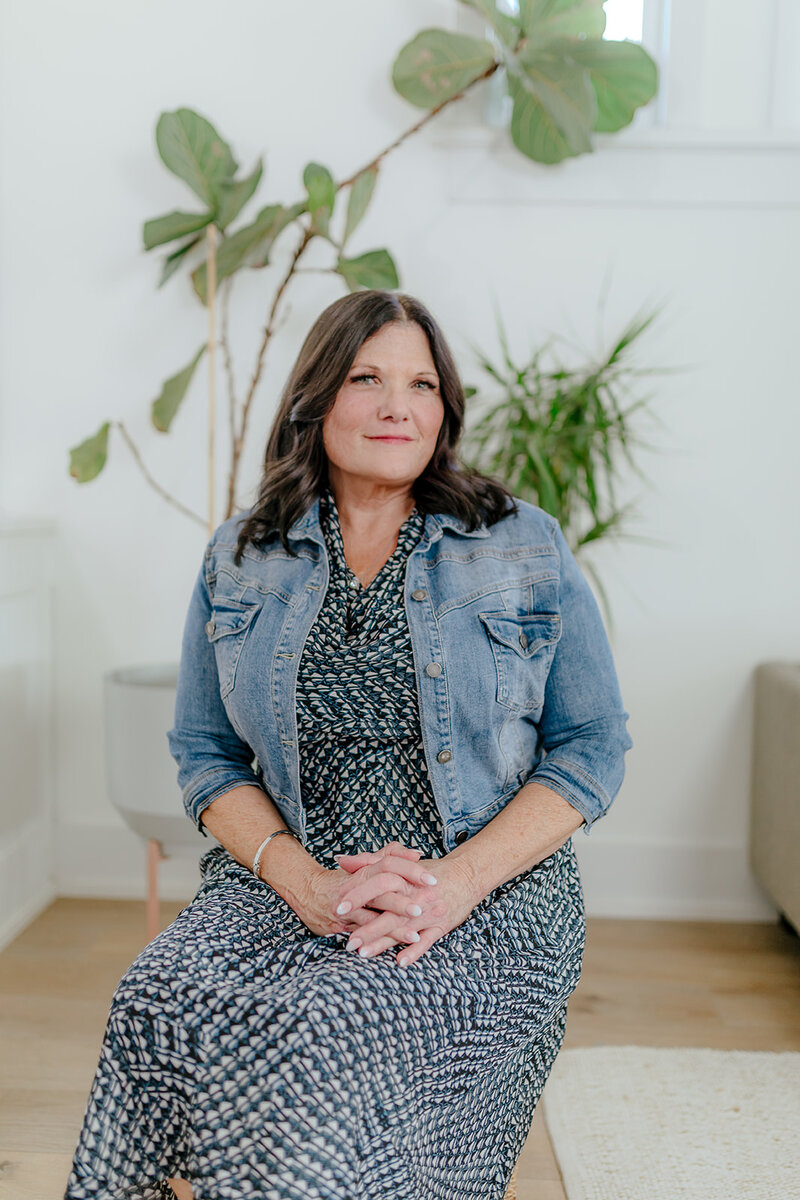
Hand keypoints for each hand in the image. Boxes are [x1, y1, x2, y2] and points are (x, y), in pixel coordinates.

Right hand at [294, 842, 430, 938]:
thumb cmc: (343, 879)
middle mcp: (356, 885)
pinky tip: (390, 950)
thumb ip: (390, 856)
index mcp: (365, 869)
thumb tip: (416, 853)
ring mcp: (348, 907)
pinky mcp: (340, 924)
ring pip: (372, 916)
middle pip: (381, 890)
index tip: (432, 879)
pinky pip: (360, 934)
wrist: (306, 890)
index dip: (411, 870)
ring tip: (415, 936)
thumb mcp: (365, 864)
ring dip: (394, 928)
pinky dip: (376, 942)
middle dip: (403, 901)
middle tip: (424, 907)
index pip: (390, 864)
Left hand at [333, 841, 478, 966]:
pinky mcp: (442, 925)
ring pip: (404, 929)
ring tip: (363, 954)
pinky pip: (428, 940)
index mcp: (404, 878)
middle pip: (388, 912)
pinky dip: (415, 951)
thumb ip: (370, 861)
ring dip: (383, 943)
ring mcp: (430, 911)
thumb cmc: (430, 871)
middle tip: (347, 942)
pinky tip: (400, 962)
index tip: (338, 908)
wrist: (467, 876)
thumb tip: (341, 861)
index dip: (358, 896)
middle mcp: (417, 896)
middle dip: (367, 929)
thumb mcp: (401, 863)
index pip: (377, 886)